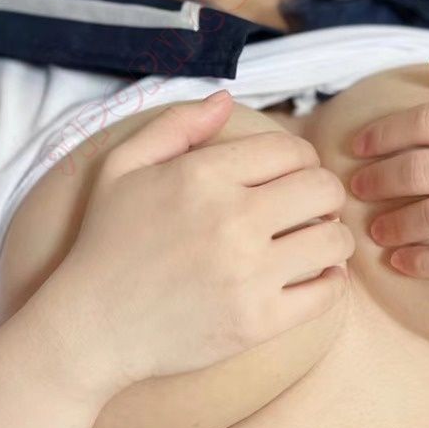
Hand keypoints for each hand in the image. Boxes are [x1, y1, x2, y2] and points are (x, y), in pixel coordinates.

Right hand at [58, 91, 353, 386]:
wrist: (93, 328)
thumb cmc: (108, 245)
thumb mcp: (122, 168)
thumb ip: (176, 126)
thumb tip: (226, 100)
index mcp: (203, 176)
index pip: (292, 150)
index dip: (303, 160)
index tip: (294, 177)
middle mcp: (232, 220)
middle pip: (324, 190)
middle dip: (325, 195)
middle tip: (311, 209)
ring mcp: (248, 274)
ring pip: (334, 240)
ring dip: (332, 237)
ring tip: (315, 243)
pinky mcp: (258, 322)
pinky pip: (328, 293)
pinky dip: (331, 282)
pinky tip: (316, 278)